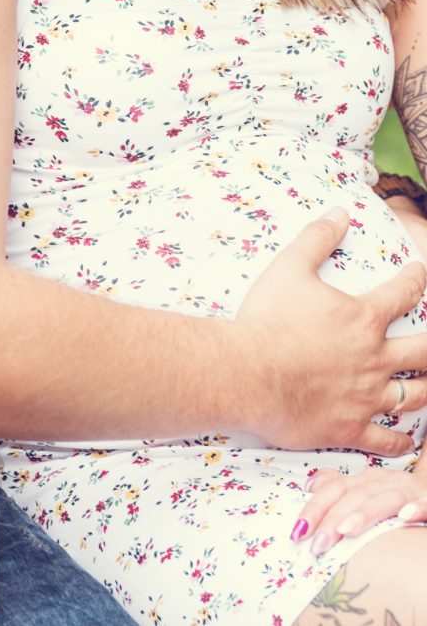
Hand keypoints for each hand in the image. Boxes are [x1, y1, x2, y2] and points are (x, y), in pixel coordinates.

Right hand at [236, 206, 426, 455]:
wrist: (247, 373)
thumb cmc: (266, 320)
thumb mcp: (289, 268)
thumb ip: (317, 238)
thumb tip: (340, 213)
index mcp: (363, 319)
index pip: (404, 293)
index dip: (416, 279)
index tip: (420, 272)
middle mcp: (374, 358)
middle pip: (424, 352)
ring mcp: (365, 397)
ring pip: (414, 397)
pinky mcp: (349, 428)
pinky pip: (385, 441)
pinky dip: (400, 441)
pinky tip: (407, 441)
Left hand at [288, 464, 426, 555]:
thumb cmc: (396, 494)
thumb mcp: (366, 489)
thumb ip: (339, 488)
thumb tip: (310, 486)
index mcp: (365, 480)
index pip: (334, 490)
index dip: (315, 508)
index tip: (298, 532)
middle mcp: (384, 482)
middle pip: (354, 497)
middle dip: (334, 519)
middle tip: (318, 544)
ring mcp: (409, 491)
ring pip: (385, 499)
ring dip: (366, 513)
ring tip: (347, 530)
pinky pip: (425, 503)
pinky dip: (416, 508)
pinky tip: (405, 516)